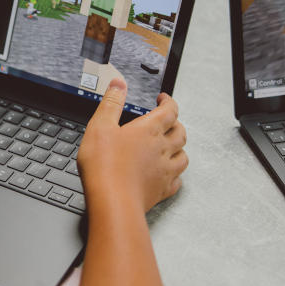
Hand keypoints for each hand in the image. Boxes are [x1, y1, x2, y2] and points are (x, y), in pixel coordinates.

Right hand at [77, 78, 187, 213]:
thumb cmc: (105, 165)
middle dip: (176, 123)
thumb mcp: (100, 126)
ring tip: (172, 145)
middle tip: (169, 120)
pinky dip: (175, 175)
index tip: (164, 99)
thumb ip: (111, 103)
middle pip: (180, 132)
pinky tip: (168, 175)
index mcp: (149, 130)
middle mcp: (162, 149)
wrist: (112, 201)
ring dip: (180, 148)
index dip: (169, 102)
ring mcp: (164, 171)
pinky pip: (177, 181)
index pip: (170, 111)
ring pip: (183, 156)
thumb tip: (119, 84)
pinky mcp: (161, 191)